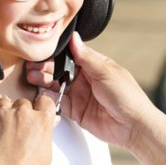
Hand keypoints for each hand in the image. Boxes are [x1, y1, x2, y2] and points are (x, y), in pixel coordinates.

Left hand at [0, 95, 55, 164]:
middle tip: (18, 128)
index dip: (41, 107)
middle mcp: (24, 113)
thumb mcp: (46, 153)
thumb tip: (49, 123)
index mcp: (42, 120)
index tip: (37, 112)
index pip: (45, 101)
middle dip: (22, 113)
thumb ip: (46, 133)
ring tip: (4, 129)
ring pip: (4, 103)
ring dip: (5, 112)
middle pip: (24, 102)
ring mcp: (3, 115)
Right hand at [26, 33, 155, 150]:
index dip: (56, 55)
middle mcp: (86, 79)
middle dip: (46, 68)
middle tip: (32, 67)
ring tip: (32, 78)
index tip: (42, 53)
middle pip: (60, 70)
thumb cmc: (127, 97)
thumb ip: (87, 57)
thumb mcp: (106, 72)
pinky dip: (49, 99)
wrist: (133, 126)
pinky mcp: (76, 111)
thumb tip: (75, 38)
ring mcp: (80, 95)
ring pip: (56, 86)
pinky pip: (59, 103)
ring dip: (44, 82)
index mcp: (95, 66)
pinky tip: (41, 95)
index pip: (71, 56)